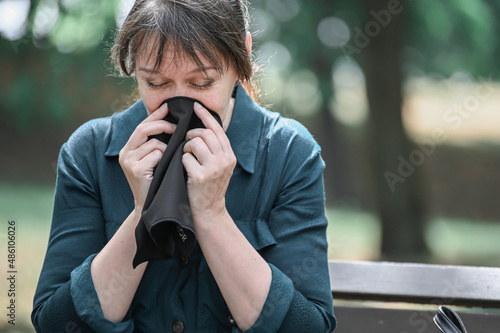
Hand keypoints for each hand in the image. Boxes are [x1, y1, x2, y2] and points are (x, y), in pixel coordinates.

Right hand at [119, 103, 175, 209]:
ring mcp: (129, 162)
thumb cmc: (159, 182)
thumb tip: (173, 123)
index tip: (169, 106)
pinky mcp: (136, 170)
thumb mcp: (156, 161)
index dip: (156, 115)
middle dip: (163, 125)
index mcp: (129, 149)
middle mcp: (125, 154)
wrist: (153, 207)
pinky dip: (165, 158)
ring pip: (154, 143)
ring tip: (171, 160)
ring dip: (167, 149)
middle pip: (143, 129)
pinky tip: (166, 169)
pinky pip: (156, 154)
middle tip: (178, 127)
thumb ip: (158, 144)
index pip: (142, 125)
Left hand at [182, 102, 236, 222]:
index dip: (205, 116)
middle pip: (205, 134)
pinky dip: (181, 160)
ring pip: (194, 143)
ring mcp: (214, 168)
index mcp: (230, 156)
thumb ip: (215, 150)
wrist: (208, 212)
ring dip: (185, 147)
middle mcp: (224, 160)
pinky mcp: (201, 176)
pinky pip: (185, 157)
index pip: (217, 130)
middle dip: (191, 133)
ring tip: (184, 156)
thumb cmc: (209, 187)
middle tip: (184, 139)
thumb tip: (202, 128)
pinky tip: (183, 169)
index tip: (195, 106)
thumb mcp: (219, 167)